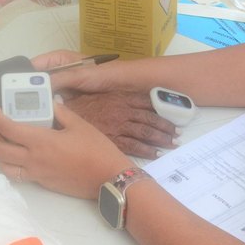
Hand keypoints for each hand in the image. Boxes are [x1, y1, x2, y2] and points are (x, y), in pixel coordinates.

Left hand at [0, 104, 134, 197]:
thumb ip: (60, 112)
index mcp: (42, 141)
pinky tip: (18, 156)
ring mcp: (37, 174)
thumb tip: (51, 102)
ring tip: (3, 142)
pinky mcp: (42, 183)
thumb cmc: (96, 149)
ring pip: (5, 167)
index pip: (9, 129)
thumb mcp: (79, 125)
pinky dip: (11, 165)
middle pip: (0, 150)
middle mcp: (34, 159)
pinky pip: (18, 175)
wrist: (107, 178)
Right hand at [61, 90, 177, 157]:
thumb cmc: (79, 101)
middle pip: (151, 119)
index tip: (172, 115)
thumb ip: (114, 97)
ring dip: (161, 138)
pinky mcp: (114, 139)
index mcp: (121, 98)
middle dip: (166, 127)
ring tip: (172, 143)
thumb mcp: (96, 91)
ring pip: (146, 133)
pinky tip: (156, 153)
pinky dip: (147, 150)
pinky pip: (134, 146)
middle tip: (178, 134)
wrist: (66, 114)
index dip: (161, 110)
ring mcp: (120, 126)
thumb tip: (126, 100)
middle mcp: (124, 111)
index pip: (147, 103)